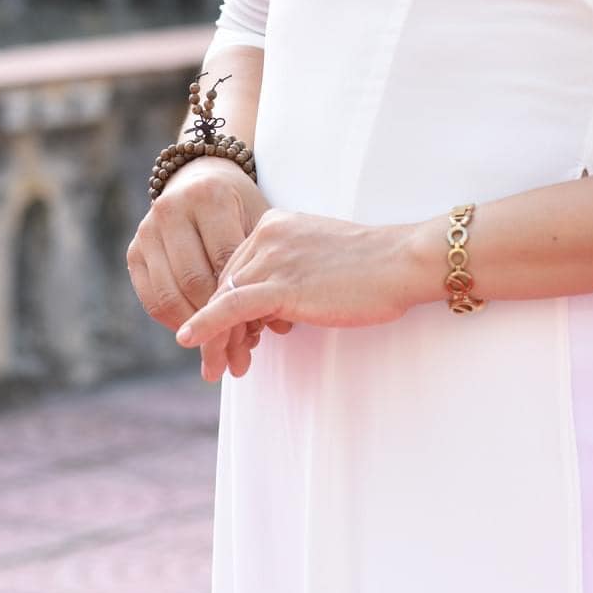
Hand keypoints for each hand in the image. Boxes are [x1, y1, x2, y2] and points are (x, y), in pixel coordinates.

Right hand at [126, 157, 288, 380]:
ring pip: (171, 294)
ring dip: (197, 327)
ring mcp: (147, 230)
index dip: (242, 299)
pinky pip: (152, 299)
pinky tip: (199, 330)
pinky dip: (176, 321)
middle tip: (238, 350)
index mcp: (209, 196)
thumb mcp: (257, 221)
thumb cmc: (239, 207)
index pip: (225, 260)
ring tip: (220, 346)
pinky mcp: (133, 251)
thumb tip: (281, 325)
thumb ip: (266, 266)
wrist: (200, 179)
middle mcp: (171, 209)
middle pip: (195, 280)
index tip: (260, 330)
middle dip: (218, 320)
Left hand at [174, 206, 423, 376]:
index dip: (228, 306)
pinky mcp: (280, 285)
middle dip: (219, 327)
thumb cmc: (372, 267)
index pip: (236, 268)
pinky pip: (230, 308)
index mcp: (276, 224)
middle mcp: (267, 234)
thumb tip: (269, 313)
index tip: (234, 336)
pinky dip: (206, 326)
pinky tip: (191, 342)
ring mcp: (272, 258)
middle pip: (224, 284)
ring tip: (216, 368)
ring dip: (216, 339)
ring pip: (223, 300)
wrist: (401, 262)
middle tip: (220, 361)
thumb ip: (289, 276)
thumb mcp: (319, 262)